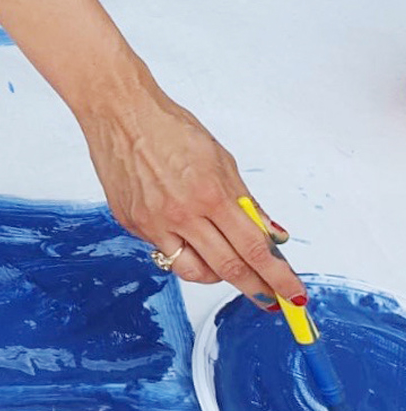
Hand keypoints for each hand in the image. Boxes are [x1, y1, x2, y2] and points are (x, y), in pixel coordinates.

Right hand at [82, 88, 303, 309]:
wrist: (119, 113)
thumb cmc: (168, 127)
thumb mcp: (220, 159)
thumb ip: (245, 201)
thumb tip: (270, 233)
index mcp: (209, 194)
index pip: (253, 249)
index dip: (277, 277)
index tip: (292, 293)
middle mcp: (181, 214)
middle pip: (227, 268)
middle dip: (255, 288)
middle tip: (269, 298)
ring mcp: (152, 222)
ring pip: (193, 271)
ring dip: (216, 276)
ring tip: (226, 267)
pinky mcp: (131, 223)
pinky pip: (164, 250)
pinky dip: (182, 250)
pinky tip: (188, 236)